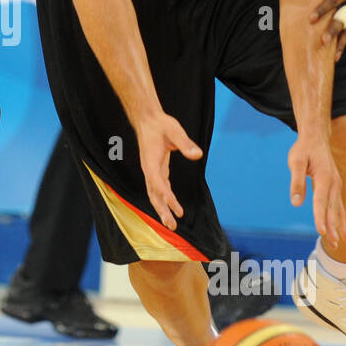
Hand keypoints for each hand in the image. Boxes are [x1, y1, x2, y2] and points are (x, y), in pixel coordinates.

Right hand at [134, 110, 202, 229]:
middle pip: (153, 194)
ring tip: (172, 224)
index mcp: (150, 161)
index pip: (157, 182)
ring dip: (162, 209)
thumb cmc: (160, 124)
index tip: (176, 207)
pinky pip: (159, 188)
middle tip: (172, 225)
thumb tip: (198, 155)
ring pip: (155, 194)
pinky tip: (173, 207)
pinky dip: (165, 199)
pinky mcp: (155, 170)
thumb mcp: (174, 130)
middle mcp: (148, 169)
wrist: (147, 119)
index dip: (166, 195)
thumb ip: (185, 143)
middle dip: (162, 210)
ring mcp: (151, 171)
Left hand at [287, 135, 345, 247]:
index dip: (321, 217)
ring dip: (340, 226)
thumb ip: (296, 182)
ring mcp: (336, 185)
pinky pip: (339, 206)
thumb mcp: (295, 162)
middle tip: (333, 244)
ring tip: (341, 242)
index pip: (321, 202)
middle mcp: (333, 183)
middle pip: (333, 209)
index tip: (322, 231)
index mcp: (324, 178)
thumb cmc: (303, 150)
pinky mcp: (335, 187)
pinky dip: (341, 219)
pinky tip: (343, 230)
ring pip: (338, 209)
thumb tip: (296, 203)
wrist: (316, 137)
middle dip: (333, 227)